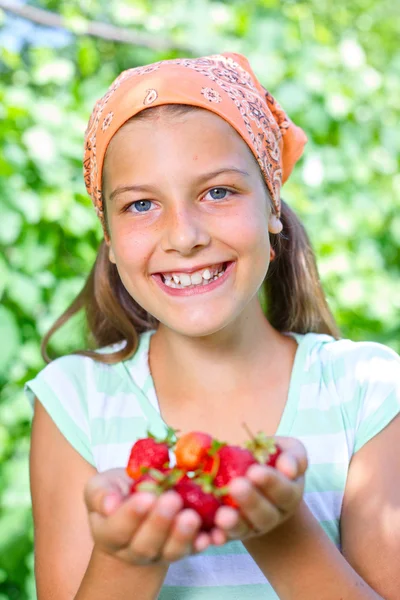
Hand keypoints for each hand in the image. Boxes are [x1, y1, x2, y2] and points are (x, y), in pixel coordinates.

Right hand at [84, 468, 220, 565]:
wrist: (139, 504)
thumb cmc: (118, 492)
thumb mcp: (101, 487)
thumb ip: (100, 494)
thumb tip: (109, 504)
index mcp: (109, 533)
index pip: (117, 529)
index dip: (131, 516)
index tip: (145, 497)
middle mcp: (134, 550)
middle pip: (146, 544)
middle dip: (160, 523)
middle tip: (172, 500)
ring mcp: (160, 552)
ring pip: (171, 551)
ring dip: (183, 535)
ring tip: (191, 516)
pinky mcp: (184, 548)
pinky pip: (193, 549)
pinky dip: (203, 543)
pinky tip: (212, 534)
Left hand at [212, 436, 307, 543]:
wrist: (256, 478)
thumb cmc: (274, 459)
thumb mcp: (289, 452)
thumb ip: (294, 457)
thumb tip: (288, 469)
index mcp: (289, 494)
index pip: (284, 491)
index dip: (271, 482)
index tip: (255, 471)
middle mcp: (272, 515)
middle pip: (265, 515)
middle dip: (251, 501)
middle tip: (236, 486)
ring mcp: (252, 526)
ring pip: (244, 529)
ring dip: (233, 523)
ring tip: (223, 515)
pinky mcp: (231, 531)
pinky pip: (224, 536)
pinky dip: (218, 536)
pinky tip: (212, 535)